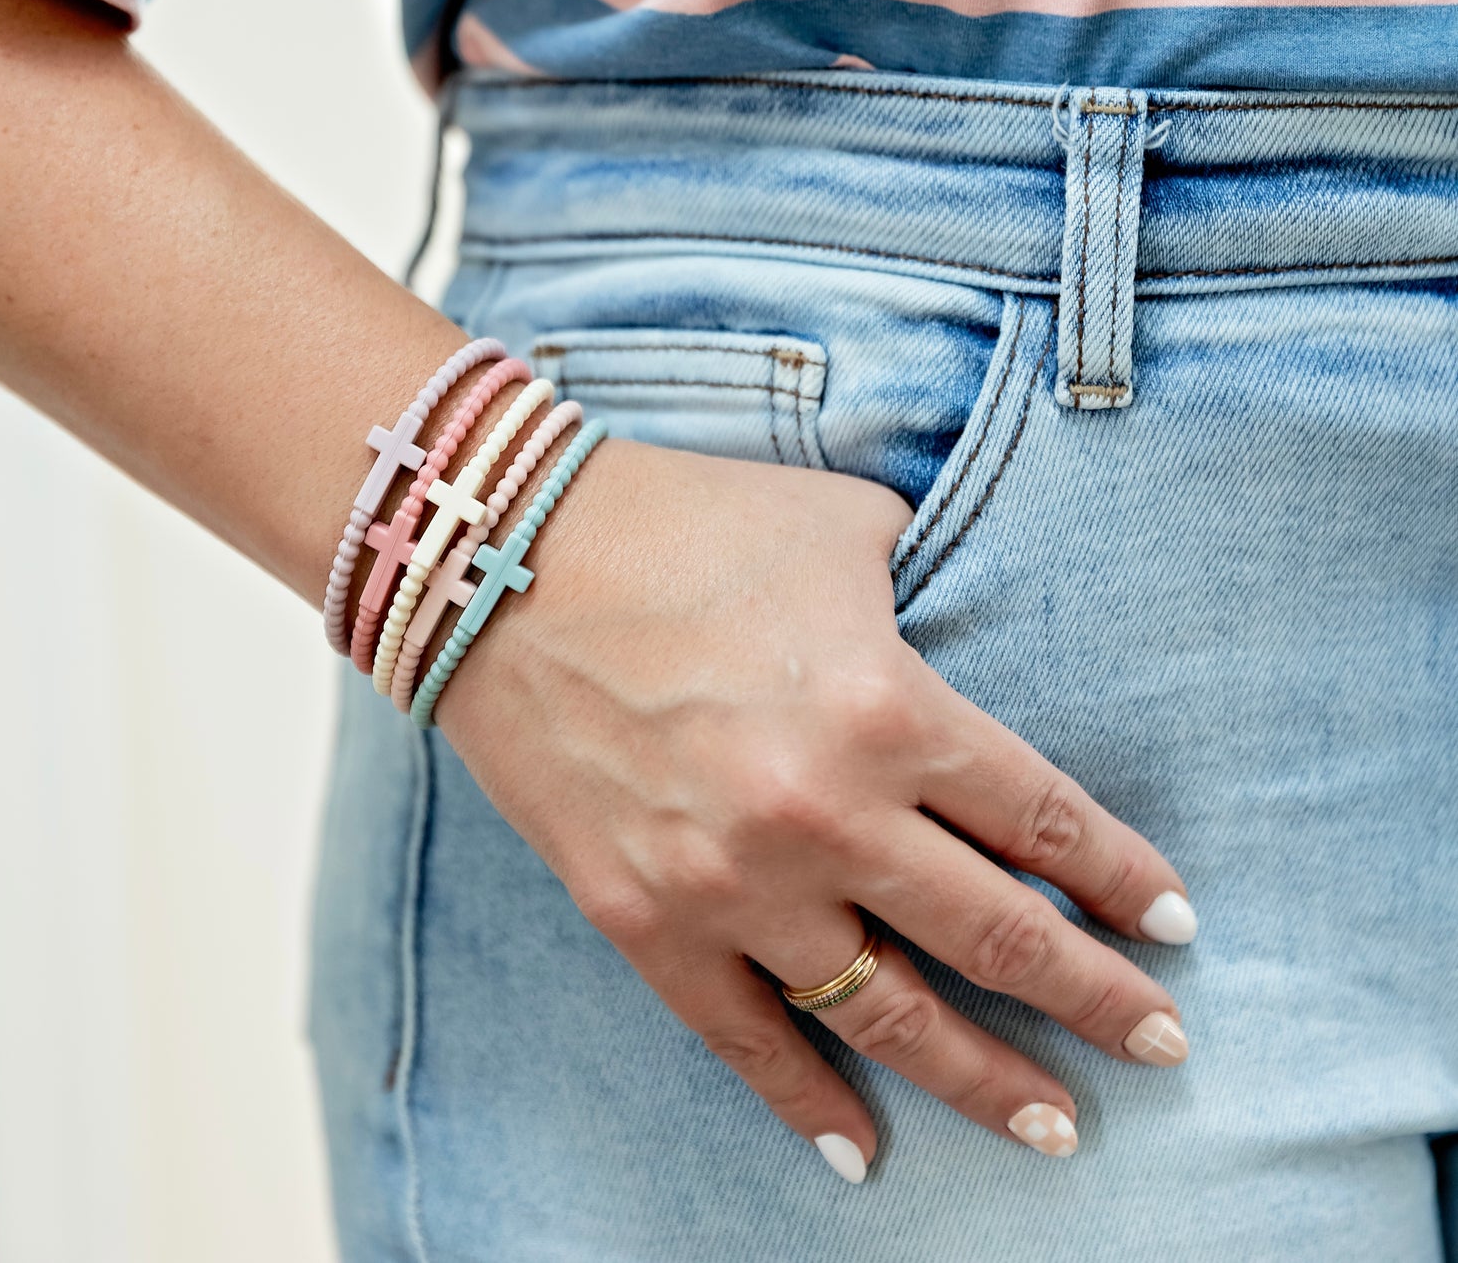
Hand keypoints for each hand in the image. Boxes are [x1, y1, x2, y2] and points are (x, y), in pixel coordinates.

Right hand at [437, 438, 1192, 1173]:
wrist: (501, 556)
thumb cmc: (682, 522)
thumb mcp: (841, 528)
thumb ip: (925, 596)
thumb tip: (960, 651)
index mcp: (886, 707)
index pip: (1044, 820)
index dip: (1124, 879)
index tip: (1173, 925)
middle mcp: (824, 813)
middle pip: (999, 936)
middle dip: (1099, 1001)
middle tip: (1165, 1044)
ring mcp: (730, 881)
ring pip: (891, 1015)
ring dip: (985, 1080)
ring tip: (1057, 1127)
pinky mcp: (643, 918)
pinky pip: (745, 1039)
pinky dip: (808, 1103)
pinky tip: (863, 1151)